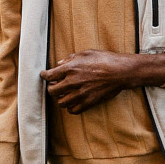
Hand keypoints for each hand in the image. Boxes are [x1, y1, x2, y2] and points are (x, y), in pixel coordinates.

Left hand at [41, 49, 164, 114]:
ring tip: (64, 94)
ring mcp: (80, 94)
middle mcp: (72, 82)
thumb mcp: (86, 53)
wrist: (120, 72)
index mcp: (70, 68)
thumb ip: (70, 58)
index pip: (48, 76)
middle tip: (54, 85)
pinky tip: (73, 101)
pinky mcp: (88, 102)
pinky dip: (70, 107)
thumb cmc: (105, 59)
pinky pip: (72, 110)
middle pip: (52, 91)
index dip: (44, 76)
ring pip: (61, 102)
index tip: (44, 75)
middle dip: (51, 88)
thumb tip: (59, 64)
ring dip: (60, 98)